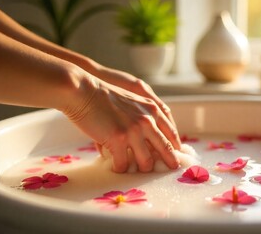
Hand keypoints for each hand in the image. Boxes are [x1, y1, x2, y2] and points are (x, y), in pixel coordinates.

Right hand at [65, 73, 179, 172]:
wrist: (83, 91)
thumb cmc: (104, 97)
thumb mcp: (133, 102)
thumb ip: (145, 116)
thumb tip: (151, 138)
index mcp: (152, 110)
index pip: (171, 133)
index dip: (175, 147)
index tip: (176, 156)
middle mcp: (147, 121)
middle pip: (166, 149)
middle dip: (169, 162)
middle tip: (170, 169)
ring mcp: (134, 131)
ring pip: (146, 162)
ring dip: (141, 168)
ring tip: (136, 170)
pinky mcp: (118, 139)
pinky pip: (124, 164)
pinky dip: (120, 168)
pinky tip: (116, 167)